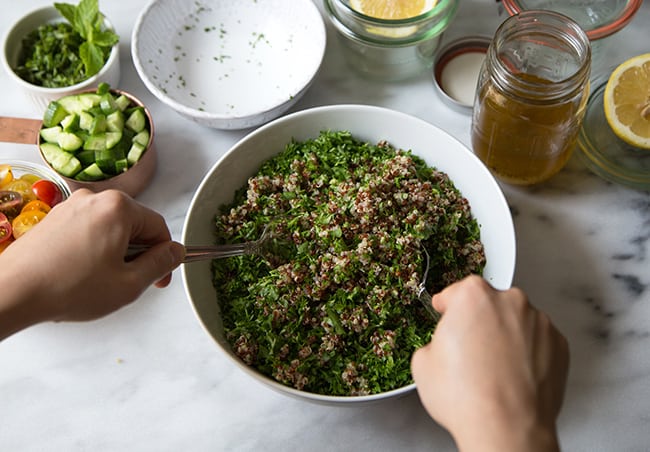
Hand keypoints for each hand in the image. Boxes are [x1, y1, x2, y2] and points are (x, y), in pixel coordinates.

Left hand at [0, 189, 183, 338]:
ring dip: (115, 253)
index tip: (159, 277)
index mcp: (119, 207)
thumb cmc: (68, 288)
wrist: (12, 292)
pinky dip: (93, 250)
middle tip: (128, 283)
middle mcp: (95, 199)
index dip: (164, 257)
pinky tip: (82, 274)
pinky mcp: (54, 218)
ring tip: (100, 281)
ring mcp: (71, 206)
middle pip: (134, 225)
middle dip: (137, 254)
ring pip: (111, 228)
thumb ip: (161, 264)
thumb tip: (175, 252)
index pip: (159, 228)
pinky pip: (88, 230)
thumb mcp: (130, 283)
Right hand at [411, 275, 568, 451]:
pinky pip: (538, 341)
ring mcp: (539, 322)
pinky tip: (511, 374)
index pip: (456, 291)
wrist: (507, 429)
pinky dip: (527, 352)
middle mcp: (510, 301)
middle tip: (468, 349)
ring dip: (505, 335)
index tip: (445, 313)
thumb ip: (435, 340)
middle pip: (489, 303)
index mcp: (473, 296)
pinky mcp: (559, 345)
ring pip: (516, 321)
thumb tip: (443, 346)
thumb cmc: (468, 397)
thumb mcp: (423, 363)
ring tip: (492, 368)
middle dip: (478, 321)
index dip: (447, 307)